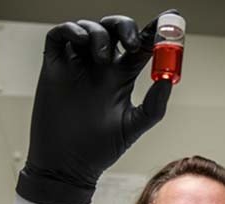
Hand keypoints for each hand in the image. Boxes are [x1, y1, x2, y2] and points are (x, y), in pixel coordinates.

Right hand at [16, 13, 173, 203]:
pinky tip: (82, 43)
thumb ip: (154, 104)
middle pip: (115, 30)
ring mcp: (77, 65)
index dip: (154, 31)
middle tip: (132, 42)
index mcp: (121, 78)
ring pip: (89, 28)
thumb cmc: (101, 149)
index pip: (140, 46)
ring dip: (100, 32)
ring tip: (104, 57)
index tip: (170, 18)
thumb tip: (168, 78)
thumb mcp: (134, 126)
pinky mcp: (54, 67)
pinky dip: (72, 30)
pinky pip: (60, 35)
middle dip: (126, 27)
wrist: (67, 165)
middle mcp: (100, 67)